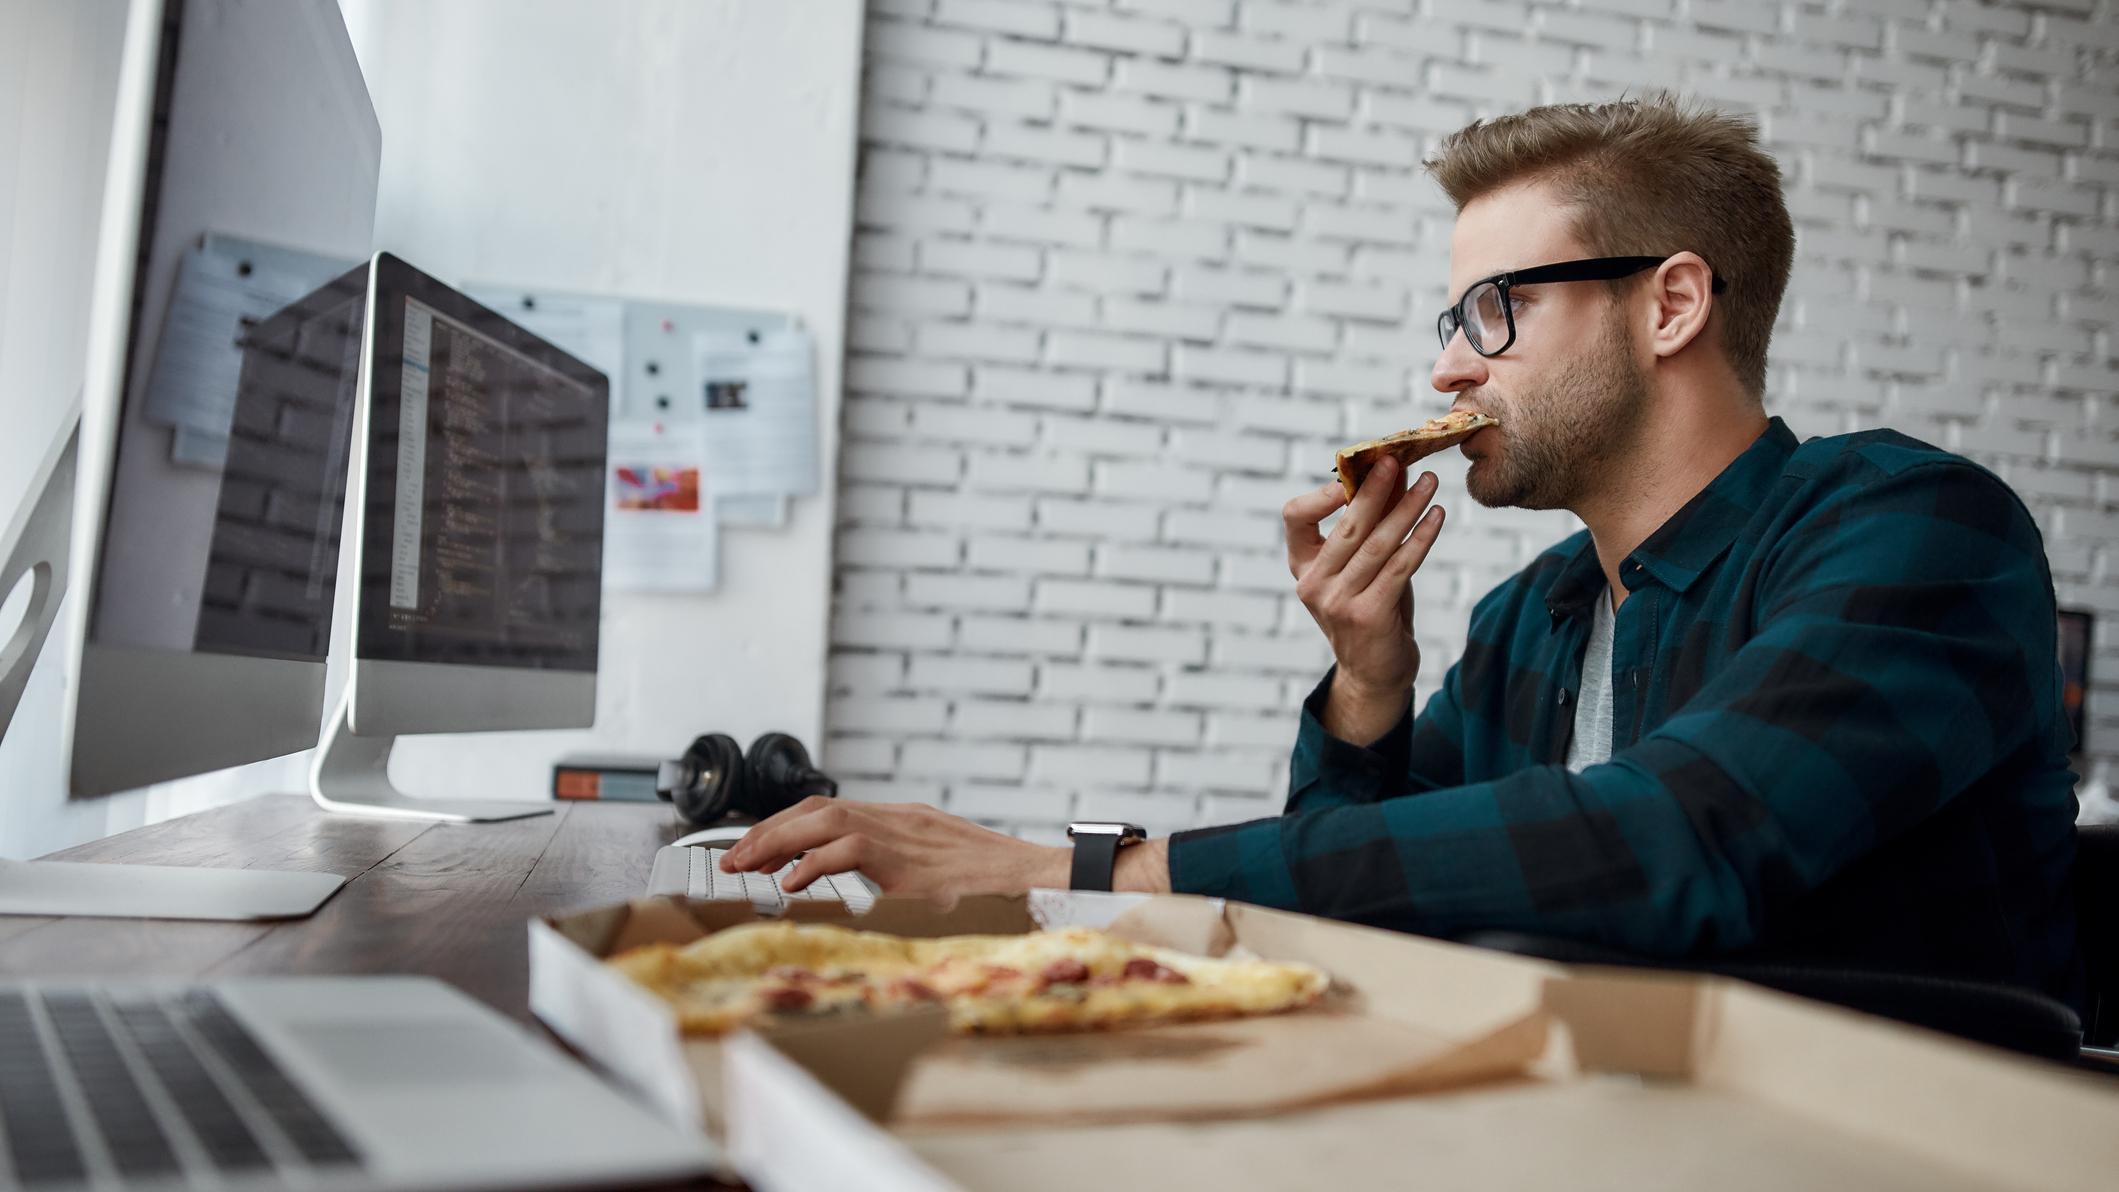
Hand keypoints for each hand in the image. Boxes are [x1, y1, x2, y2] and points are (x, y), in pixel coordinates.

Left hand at [718, 798, 1068, 898]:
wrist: (1020, 868)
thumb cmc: (980, 876)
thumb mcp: (927, 867)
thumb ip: (890, 867)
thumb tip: (851, 888)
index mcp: (894, 817)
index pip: (824, 808)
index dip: (782, 824)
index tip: (751, 846)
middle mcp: (891, 816)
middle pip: (814, 808)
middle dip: (766, 832)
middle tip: (732, 858)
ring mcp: (899, 830)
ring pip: (823, 819)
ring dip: (777, 841)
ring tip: (746, 866)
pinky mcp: (905, 853)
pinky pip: (849, 848)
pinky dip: (814, 863)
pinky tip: (792, 881)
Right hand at [1284, 457, 1445, 738]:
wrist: (1375, 672)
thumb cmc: (1371, 608)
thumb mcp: (1366, 565)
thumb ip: (1375, 524)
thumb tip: (1397, 473)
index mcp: (1302, 566)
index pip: (1295, 517)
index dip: (1322, 493)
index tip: (1354, 473)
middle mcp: (1313, 584)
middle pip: (1347, 525)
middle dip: (1375, 489)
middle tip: (1398, 460)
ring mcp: (1337, 602)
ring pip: (1378, 544)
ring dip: (1408, 508)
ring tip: (1431, 483)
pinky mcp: (1367, 615)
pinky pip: (1400, 567)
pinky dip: (1421, 538)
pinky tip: (1437, 517)